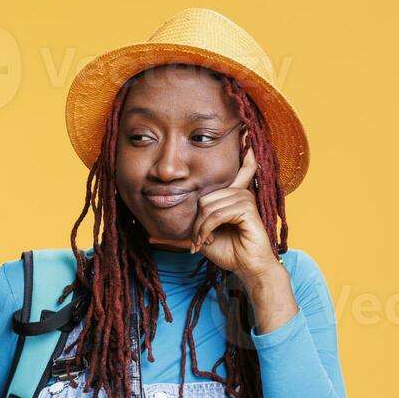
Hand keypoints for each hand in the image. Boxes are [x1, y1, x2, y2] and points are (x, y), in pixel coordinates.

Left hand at [189, 131, 276, 279]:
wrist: (247, 267)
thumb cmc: (228, 251)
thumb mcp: (199, 239)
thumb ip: (179, 233)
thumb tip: (151, 236)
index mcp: (232, 194)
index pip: (240, 166)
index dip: (244, 148)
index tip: (246, 129)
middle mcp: (240, 192)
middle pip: (204, 197)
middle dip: (198, 222)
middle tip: (200, 240)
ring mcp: (245, 199)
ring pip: (208, 206)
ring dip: (201, 229)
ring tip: (205, 242)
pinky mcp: (247, 209)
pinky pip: (216, 214)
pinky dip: (207, 230)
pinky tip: (209, 241)